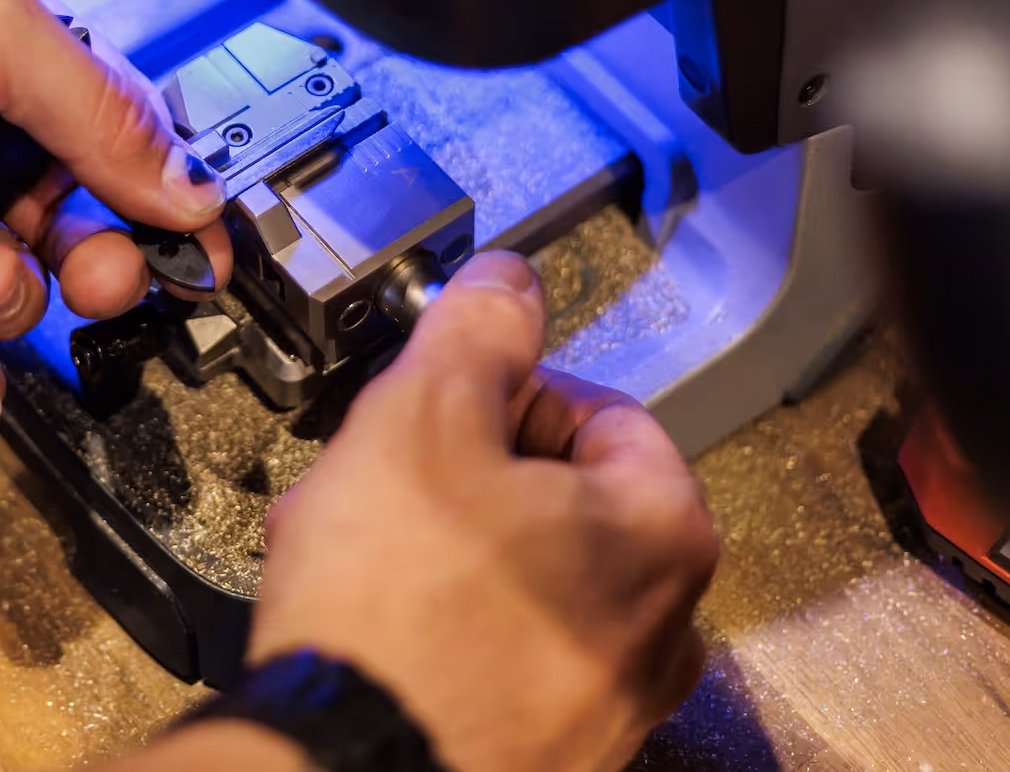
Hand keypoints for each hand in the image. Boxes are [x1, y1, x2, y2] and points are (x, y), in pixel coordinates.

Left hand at [0, 0, 231, 433]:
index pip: (118, 132)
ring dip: (17, 308)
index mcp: (4, 51)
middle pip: (77, 222)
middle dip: (101, 262)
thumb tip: (180, 178)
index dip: (164, 194)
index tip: (199, 252)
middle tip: (94, 278)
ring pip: (12, 291)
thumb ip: (91, 109)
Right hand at [247, 253, 717, 771]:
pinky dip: (431, 626)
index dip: (503, 389)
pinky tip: (361, 620)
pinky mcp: (542, 755)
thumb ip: (476, 330)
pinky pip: (490, 654)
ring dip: (428, 544)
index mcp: (663, 533)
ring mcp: (604, 705)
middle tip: (379, 472)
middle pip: (551, 496)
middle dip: (450, 471)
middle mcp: (660, 629)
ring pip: (512, 576)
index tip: (438, 399)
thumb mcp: (422, 416)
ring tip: (346, 545)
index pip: (597, 408)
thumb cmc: (397, 614)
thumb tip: (507, 284)